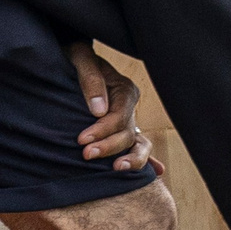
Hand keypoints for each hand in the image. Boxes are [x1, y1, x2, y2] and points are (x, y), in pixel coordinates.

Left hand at [67, 40, 156, 175]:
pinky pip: (138, 147)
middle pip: (127, 134)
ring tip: (116, 170)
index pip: (119, 116)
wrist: (72, 61)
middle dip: (109, 147)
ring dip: (131, 160)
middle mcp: (130, 107)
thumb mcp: (81, 60)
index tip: (82, 139)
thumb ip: (91, 81)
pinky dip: (147, 161)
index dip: (102, 130)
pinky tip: (158, 172)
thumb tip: (98, 110)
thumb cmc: (75, 58)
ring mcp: (129, 121)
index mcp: (125, 90)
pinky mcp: (120, 131)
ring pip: (139, 145)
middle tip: (86, 154)